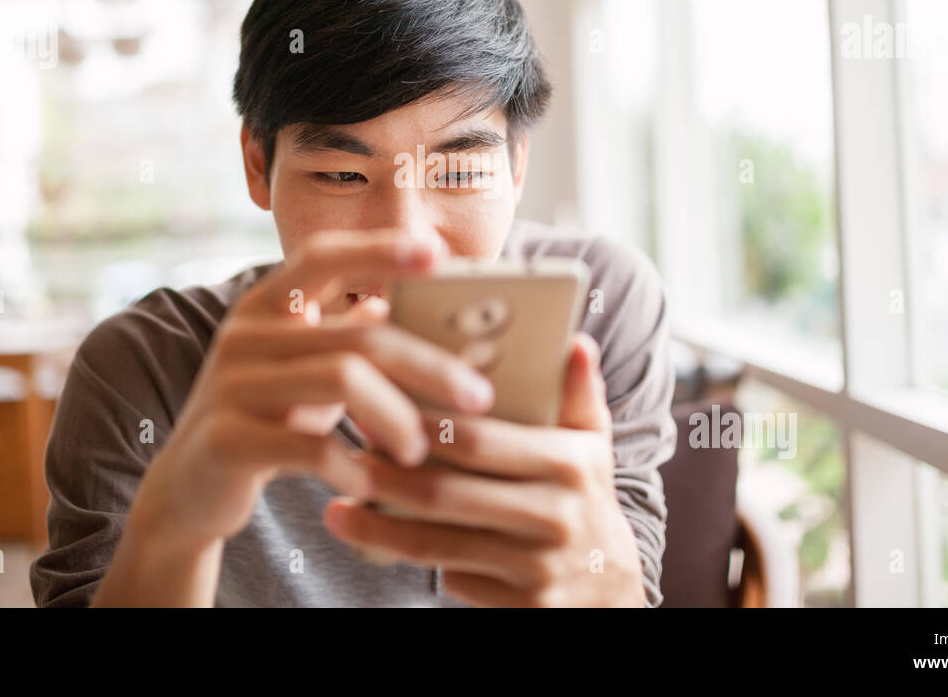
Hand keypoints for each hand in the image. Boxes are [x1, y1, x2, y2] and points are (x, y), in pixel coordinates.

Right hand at [128, 229, 496, 551]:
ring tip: (420, 450)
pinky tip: (371, 483)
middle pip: (358, 334)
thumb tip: (410, 304)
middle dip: (429, 365)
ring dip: (397, 418)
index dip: (379, 250)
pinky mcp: (227, 440)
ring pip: (341, 380)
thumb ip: (350, 335)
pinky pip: (309, 447)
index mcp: (266, 305)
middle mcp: (245, 334)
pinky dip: (352, 466)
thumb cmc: (269, 417)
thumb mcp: (308, 370)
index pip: (323, 258)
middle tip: (477, 397)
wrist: (191, 487)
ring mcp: (232, 385)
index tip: (437, 252)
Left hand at [322, 333, 646, 606]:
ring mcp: (539, 567)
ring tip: (338, 511)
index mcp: (570, 463)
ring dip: (379, 529)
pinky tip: (382, 545)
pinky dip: (420, 564)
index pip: (478, 439)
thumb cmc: (585, 500)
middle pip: (445, 493)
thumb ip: (578, 392)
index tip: (374, 411)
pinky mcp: (524, 608)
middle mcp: (556, 515)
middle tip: (342, 460)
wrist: (609, 592)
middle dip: (386, 478)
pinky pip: (454, 580)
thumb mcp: (591, 445)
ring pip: (438, 545)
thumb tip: (575, 340)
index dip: (420, 426)